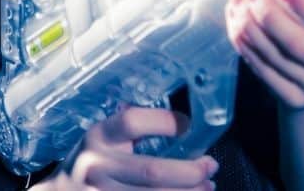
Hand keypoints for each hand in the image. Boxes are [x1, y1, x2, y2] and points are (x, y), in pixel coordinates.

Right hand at [40, 107, 217, 189]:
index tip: (188, 125)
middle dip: (190, 172)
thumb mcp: (102, 137)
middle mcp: (97, 166)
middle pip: (152, 171)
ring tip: (208, 186)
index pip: (131, 122)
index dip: (164, 122)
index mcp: (99, 137)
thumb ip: (130, 127)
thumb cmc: (92, 161)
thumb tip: (182, 119)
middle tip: (210, 166)